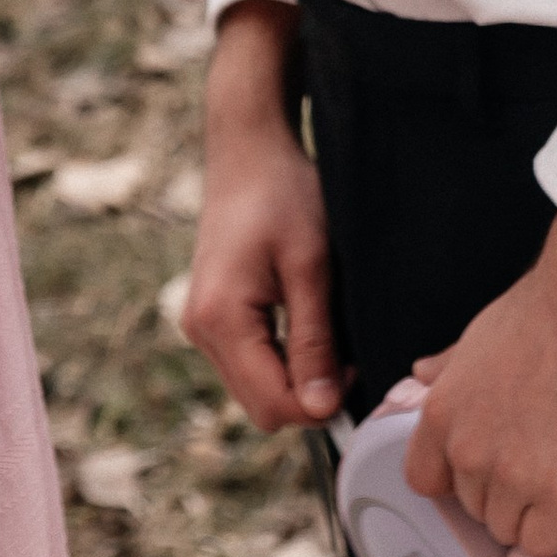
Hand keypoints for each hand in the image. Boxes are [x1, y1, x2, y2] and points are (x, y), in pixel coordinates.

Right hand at [182, 2, 342, 427]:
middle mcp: (200, 329)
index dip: (319, 403)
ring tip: (329, 333)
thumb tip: (322, 410)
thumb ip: (313, 339)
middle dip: (307, 395)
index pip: (272, 404)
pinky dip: (280, 360)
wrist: (249, 147)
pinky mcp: (211, 314)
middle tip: (347, 354)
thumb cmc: (284, 193)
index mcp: (220, 319)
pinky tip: (306, 326)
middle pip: (260, 405)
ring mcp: (201, 323)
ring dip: (295, 378)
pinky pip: (248, 362)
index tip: (356, 368)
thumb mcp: (311, 265)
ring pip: (254, 388)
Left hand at [406, 213, 556, 556]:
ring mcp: (513, 474)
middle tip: (537, 459)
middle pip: (474, 508)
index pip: (425, 481)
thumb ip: (449, 368)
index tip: (485, 468)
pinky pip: (546, 543)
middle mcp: (468, 451)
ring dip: (532, 513)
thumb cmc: (544, 308)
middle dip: (502, 491)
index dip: (456, 479)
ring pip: (509, 531)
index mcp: (441, 413)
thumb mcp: (479, 334)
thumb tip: (421, 375)